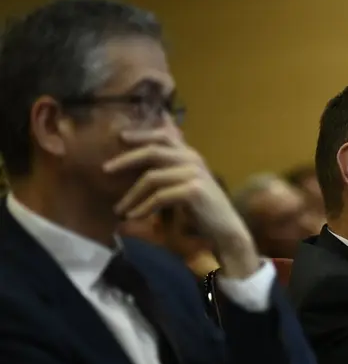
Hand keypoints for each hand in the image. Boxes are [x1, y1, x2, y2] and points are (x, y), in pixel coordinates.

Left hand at [104, 127, 259, 276]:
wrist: (226, 228)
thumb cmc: (203, 207)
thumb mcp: (186, 182)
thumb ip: (170, 167)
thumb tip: (150, 157)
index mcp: (191, 155)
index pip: (164, 136)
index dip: (142, 134)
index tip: (120, 137)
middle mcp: (193, 160)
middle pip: (153, 152)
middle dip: (126, 159)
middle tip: (105, 170)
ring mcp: (194, 174)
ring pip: (152, 177)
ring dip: (131, 195)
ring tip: (119, 209)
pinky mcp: (193, 191)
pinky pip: (160, 196)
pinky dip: (144, 207)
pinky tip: (134, 216)